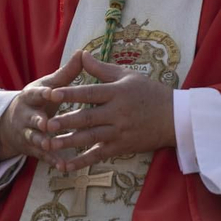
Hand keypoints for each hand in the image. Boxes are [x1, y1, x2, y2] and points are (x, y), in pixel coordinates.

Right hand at [0, 53, 86, 164]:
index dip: (42, 94)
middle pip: (32, 118)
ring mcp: (28, 133)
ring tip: (50, 145)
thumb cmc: (39, 99)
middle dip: (38, 121)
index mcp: (31, 97)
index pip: (35, 94)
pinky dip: (52, 161)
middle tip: (46, 123)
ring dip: (43, 142)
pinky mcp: (33, 149)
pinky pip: (43, 156)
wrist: (12, 124)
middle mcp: (26, 115)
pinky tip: (63, 166)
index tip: (51, 93)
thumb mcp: (49, 85)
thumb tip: (82, 52)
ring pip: (35, 138)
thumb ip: (66, 73)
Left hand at [41, 52, 175, 172]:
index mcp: (118, 93)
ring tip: (50, 144)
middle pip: (88, 117)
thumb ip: (102, 69)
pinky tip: (66, 165)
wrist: (174, 118)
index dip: (70, 93)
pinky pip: (98, 155)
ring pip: (91, 138)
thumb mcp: (128, 76)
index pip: (90, 93)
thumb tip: (82, 55)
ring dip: (70, 142)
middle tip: (45, 124)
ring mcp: (119, 132)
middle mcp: (117, 113)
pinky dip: (82, 161)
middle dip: (66, 121)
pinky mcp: (121, 147)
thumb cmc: (150, 93)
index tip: (51, 94)